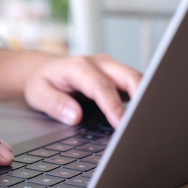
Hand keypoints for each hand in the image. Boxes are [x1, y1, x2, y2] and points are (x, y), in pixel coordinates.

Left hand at [24, 54, 141, 127]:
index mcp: (79, 66)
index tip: (121, 125)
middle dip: (141, 97)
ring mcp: (110, 68)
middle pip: (128, 76)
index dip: (113, 106)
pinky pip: (134, 84)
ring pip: (136, 79)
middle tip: (145, 122)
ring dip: (146, 97)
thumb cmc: (42, 82)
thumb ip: (55, 104)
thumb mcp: (38, 94)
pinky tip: (144, 115)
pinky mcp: (117, 76)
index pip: (102, 87)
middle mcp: (99, 63)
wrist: (42, 70)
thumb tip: (75, 116)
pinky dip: (142, 98)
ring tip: (150, 120)